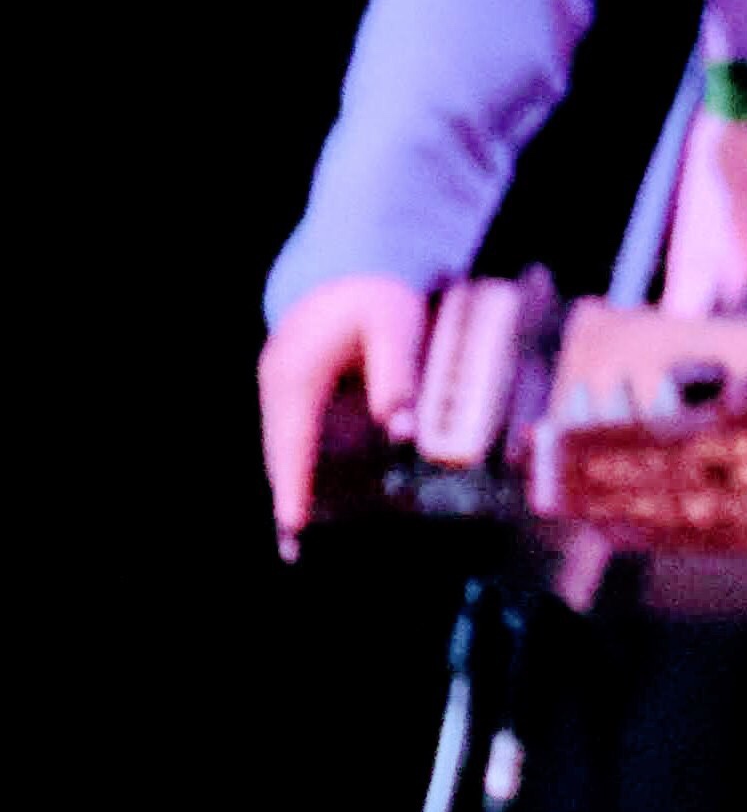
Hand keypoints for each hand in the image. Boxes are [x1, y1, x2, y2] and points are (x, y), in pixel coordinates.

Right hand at [258, 274, 429, 557]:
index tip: (293, 527)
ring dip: (291, 487)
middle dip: (287, 500)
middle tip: (293, 550)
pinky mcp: (295, 389)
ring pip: (285, 448)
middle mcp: (280, 387)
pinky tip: (314, 493)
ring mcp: (282, 388)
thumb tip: (401, 428)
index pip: (294, 444)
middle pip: (281, 454)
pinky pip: (295, 435)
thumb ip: (397, 374)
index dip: (294, 488)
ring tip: (299, 538)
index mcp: (297, 376)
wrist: (348, 261)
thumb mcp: (392, 324)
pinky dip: (300, 465)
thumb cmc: (373, 292)